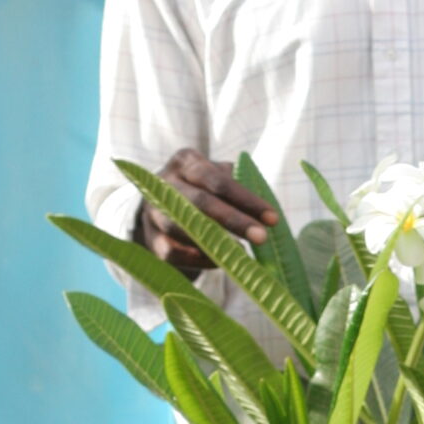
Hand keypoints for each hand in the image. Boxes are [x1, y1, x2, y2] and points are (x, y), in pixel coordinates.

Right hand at [134, 148, 276, 275]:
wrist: (161, 206)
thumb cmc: (202, 188)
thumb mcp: (217, 178)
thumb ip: (238, 187)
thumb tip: (263, 213)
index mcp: (185, 162)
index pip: (217, 180)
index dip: (245, 199)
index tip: (272, 218)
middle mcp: (164, 183)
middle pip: (200, 202)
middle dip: (234, 220)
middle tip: (261, 237)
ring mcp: (153, 212)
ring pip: (181, 227)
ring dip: (215, 242)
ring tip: (242, 253)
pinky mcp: (150, 239)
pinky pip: (173, 252)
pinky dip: (198, 259)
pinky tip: (221, 261)